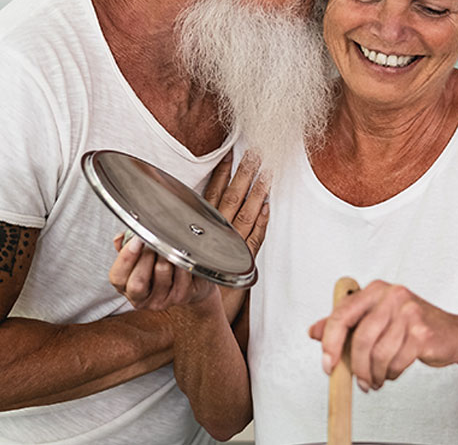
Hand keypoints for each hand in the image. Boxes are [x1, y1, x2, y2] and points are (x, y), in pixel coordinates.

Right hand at [108, 234, 214, 310]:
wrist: (186, 279)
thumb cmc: (157, 262)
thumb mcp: (138, 254)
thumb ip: (126, 245)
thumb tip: (120, 239)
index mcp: (125, 287)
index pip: (118, 277)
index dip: (126, 257)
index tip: (137, 239)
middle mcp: (140, 299)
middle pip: (138, 282)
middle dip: (146, 257)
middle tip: (153, 241)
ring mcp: (161, 300)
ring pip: (161, 273)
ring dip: (165, 255)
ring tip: (168, 244)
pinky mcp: (181, 297)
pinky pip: (182, 275)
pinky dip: (182, 260)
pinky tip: (183, 253)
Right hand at [202, 150, 270, 321]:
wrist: (198, 304)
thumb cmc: (193, 274)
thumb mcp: (188, 246)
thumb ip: (190, 228)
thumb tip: (188, 207)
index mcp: (203, 226)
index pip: (213, 193)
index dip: (222, 173)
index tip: (229, 154)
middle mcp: (218, 232)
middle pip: (233, 197)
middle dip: (245, 174)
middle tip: (254, 153)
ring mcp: (233, 244)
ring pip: (247, 213)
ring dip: (258, 191)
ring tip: (267, 172)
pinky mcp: (244, 258)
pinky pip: (256, 236)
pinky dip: (263, 221)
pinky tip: (269, 205)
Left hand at [308, 280, 457, 392]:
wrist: (453, 334)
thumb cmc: (411, 326)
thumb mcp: (376, 319)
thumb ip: (345, 323)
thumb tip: (313, 331)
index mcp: (375, 289)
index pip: (341, 314)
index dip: (330, 342)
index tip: (327, 364)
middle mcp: (391, 295)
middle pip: (361, 338)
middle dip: (356, 367)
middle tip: (357, 382)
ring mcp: (409, 312)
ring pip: (378, 353)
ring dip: (374, 374)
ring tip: (375, 380)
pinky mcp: (422, 332)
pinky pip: (396, 361)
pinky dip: (390, 373)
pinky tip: (391, 373)